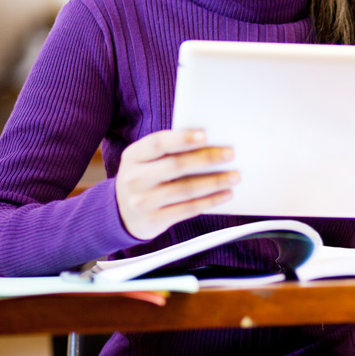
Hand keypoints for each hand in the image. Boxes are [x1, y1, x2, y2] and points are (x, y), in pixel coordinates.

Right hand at [115, 129, 239, 240]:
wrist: (120, 213)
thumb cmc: (144, 177)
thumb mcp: (145, 160)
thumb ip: (169, 150)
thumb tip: (211, 142)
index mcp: (133, 156)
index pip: (158, 143)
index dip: (182, 139)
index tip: (205, 135)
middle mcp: (134, 178)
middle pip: (176, 166)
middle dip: (207, 159)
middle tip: (230, 154)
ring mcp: (143, 201)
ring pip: (185, 189)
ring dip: (214, 182)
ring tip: (234, 176)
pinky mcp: (154, 220)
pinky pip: (188, 209)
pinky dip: (210, 201)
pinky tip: (226, 194)